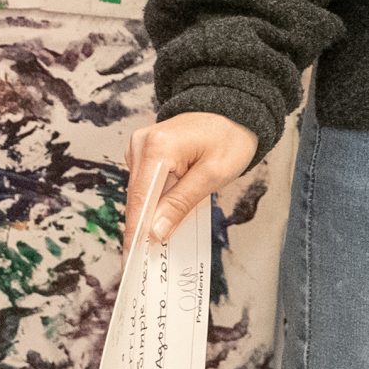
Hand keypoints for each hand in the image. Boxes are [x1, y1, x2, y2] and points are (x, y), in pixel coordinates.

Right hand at [121, 111, 259, 252]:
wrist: (234, 110)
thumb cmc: (231, 138)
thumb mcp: (214, 174)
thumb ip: (181, 203)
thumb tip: (154, 233)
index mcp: (157, 148)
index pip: (140, 198)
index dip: (136, 231)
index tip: (134, 257)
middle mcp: (141, 144)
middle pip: (137, 196)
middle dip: (144, 225)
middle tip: (150, 256)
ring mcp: (140, 145)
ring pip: (140, 191)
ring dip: (151, 212)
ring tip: (160, 238)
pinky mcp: (145, 150)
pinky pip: (146, 182)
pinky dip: (156, 198)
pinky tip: (166, 211)